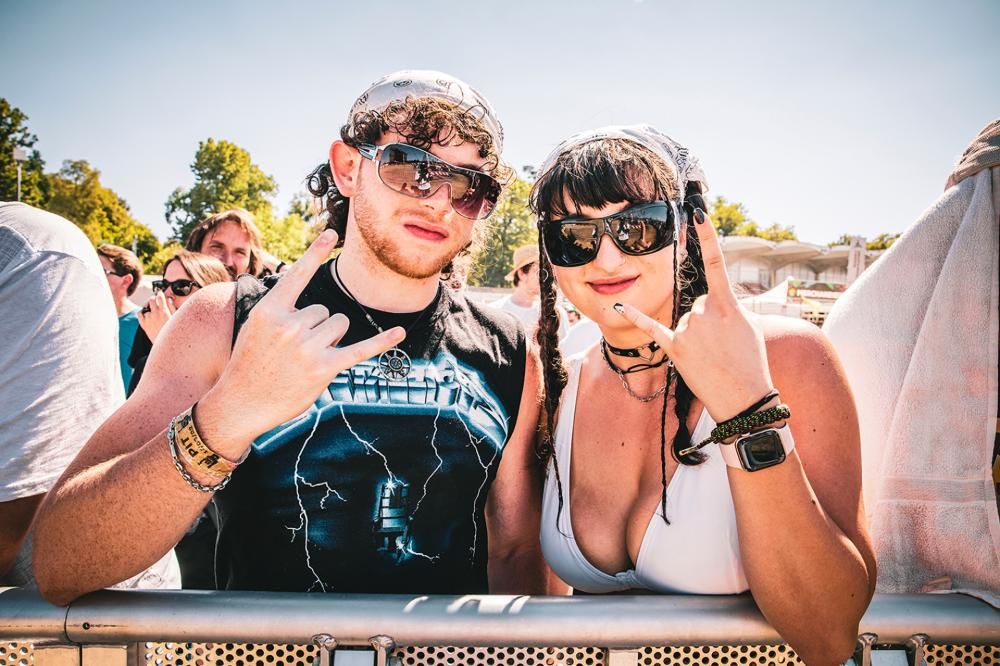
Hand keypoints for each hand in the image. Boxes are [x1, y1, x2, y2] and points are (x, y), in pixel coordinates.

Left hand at [138, 290, 174, 342]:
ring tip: (153, 311)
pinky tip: (146, 315)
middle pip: (151, 300)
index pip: (160, 297)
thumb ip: (172, 307)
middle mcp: (155, 313)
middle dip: (154, 298)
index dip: (160, 293)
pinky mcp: (144, 324)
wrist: (168, 344)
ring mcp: (148, 319)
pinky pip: (139, 314)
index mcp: (164, 311)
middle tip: (156, 300)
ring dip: (149, 308)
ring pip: (146, 308)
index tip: (160, 293)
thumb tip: (169, 300)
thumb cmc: (174, 332)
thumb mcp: (176, 318)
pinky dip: (142, 313)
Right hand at [199, 230, 404, 451]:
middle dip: (317, 328)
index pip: (298, 275)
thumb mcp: (257, 328)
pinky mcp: (324, 368)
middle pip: (326, 310)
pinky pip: (360, 350)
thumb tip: (321, 308)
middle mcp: (289, 325)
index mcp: (270, 310)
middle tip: (293, 351)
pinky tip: (399, 333)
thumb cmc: (250, 363)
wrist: (240, 402)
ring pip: (339, 326)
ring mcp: (308, 347)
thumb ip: (283, 311)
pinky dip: (381, 342)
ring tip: (305, 359)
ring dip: (330, 340)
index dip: (315, 253)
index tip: (332, 232)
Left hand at [615, 209, 773, 421]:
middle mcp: (705, 312)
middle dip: (707, 323)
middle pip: (697, 305)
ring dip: (695, 338)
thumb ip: (728, 306)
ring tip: (713, 358)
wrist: (745, 398)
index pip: (716, 263)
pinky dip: (636, 318)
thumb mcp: (748, 326)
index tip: (697, 213)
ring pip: (684, 321)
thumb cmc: (751, 362)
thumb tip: (713, 301)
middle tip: (723, 347)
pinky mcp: (674, 347)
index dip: (707, 237)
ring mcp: (688, 329)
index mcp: (727, 304)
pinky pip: (651, 328)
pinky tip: (621, 308)